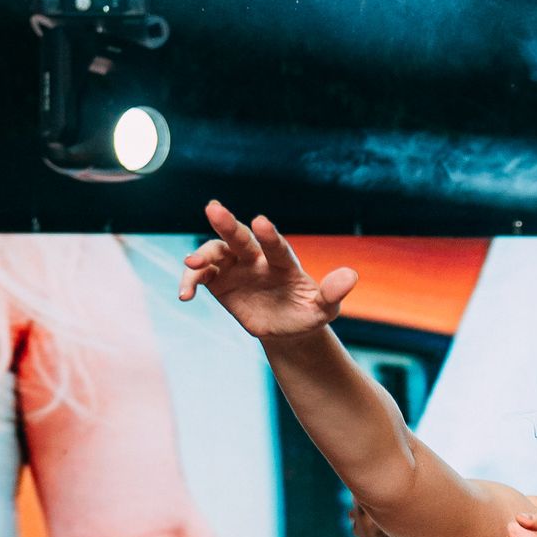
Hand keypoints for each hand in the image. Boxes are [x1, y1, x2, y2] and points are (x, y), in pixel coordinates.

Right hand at [179, 203, 354, 338]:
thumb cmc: (307, 314)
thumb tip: (351, 277)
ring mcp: (236, 267)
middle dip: (227, 223)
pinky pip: (201, 276)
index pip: (276, 246)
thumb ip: (332, 293)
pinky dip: (191, 282)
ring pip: (216, 252)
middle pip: (241, 237)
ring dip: (202, 256)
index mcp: (283, 262)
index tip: (261, 222)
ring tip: (192, 266)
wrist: (285, 328)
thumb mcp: (324, 309)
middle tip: (213, 209)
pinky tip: (185, 296)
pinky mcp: (219, 281)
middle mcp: (257, 258)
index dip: (269, 234)